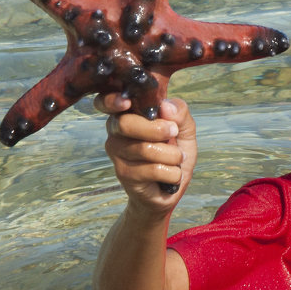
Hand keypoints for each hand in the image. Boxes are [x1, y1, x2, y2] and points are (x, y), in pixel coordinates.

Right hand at [96, 94, 195, 212]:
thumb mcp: (184, 130)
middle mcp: (116, 131)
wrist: (170, 189)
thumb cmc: (173, 154)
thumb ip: (180, 113)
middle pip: (126, 124)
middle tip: (173, 133)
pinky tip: (171, 175)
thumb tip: (166, 107)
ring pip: (145, 149)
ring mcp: (117, 153)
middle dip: (156, 129)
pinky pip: (152, 170)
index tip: (126, 102)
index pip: (106, 102)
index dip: (112, 100)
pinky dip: (172, 173)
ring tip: (176, 159)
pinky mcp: (124, 174)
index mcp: (127, 114)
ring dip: (172, 155)